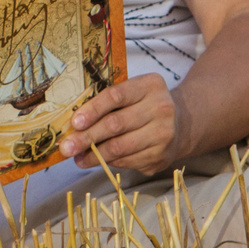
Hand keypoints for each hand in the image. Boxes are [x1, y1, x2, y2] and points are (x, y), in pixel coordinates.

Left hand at [62, 74, 186, 176]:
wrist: (181, 124)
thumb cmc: (144, 104)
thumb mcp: (132, 92)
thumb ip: (107, 101)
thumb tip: (73, 124)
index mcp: (150, 85)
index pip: (116, 96)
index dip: (93, 110)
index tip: (74, 123)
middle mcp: (161, 109)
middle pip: (116, 124)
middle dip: (87, 137)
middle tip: (67, 147)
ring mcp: (164, 134)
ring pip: (120, 147)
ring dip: (94, 155)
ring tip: (77, 158)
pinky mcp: (161, 156)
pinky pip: (127, 161)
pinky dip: (109, 162)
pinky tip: (96, 161)